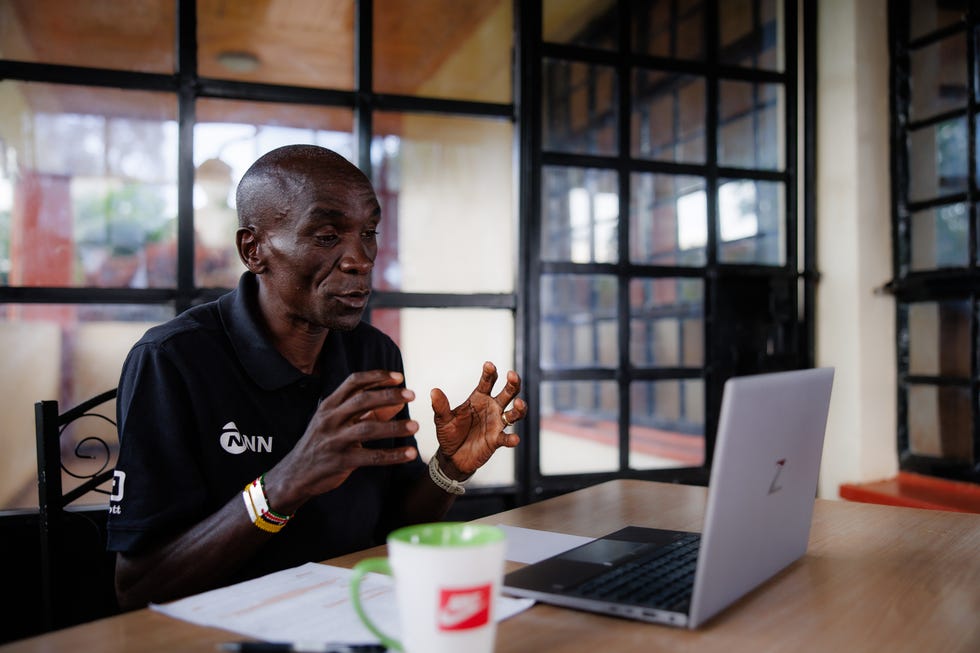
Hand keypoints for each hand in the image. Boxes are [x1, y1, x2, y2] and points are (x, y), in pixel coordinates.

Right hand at [266, 370, 418, 510]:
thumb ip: (369, 412)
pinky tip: (410, 453)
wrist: (295, 474)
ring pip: (368, 428)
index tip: (399, 377)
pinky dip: (392, 455)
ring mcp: (334, 440)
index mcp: (330, 405)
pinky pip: (371, 456)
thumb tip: (398, 401)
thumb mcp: (339, 422)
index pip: (354, 382)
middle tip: (412, 394)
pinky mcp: (340, 461)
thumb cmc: (323, 443)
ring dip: (394, 426)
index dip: (377, 377)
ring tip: (415, 426)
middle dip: (388, 395)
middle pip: (362, 400)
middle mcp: (330, 419)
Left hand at [430, 361, 526, 475]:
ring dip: (519, 408)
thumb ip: (440, 406)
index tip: (489, 365)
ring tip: (518, 403)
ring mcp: (496, 424)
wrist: (452, 456)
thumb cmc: (449, 433)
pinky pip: (507, 438)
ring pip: (514, 413)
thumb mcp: (442, 419)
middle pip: (508, 393)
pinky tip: (514, 439)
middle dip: (513, 384)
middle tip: (512, 376)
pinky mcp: (497, 440)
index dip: (490, 373)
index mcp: (479, 398)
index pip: (487, 382)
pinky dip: (511, 439)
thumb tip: (433, 391)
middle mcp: (491, 408)